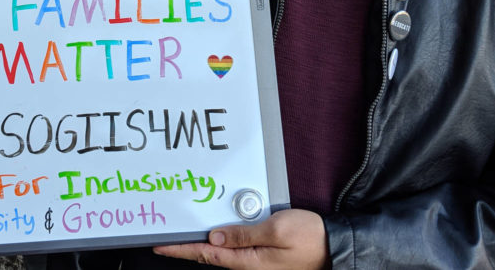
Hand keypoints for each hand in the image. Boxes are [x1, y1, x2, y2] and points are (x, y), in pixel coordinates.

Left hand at [153, 208, 328, 268]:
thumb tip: (214, 237)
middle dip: (187, 246)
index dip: (181, 250)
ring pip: (223, 252)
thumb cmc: (310, 238)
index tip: (159, 245)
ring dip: (203, 244)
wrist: (335, 248)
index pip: (206, 255)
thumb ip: (243, 234)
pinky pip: (237, 249)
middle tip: (165, 237)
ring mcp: (257, 263)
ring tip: (184, 234)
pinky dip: (221, 241)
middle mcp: (249, 265)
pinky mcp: (264, 258)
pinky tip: (215, 233)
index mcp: (248, 262)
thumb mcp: (276, 229)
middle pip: (210, 255)